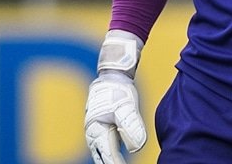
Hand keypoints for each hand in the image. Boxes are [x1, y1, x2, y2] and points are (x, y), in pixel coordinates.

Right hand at [84, 30, 146, 163]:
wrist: (112, 76)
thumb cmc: (117, 90)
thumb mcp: (126, 107)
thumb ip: (131, 126)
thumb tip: (136, 148)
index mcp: (97, 130)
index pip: (108, 154)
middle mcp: (94, 134)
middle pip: (102, 157)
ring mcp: (98, 132)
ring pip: (103, 153)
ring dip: (110, 161)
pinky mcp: (104, 129)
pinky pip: (107, 146)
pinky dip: (112, 154)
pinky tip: (119, 158)